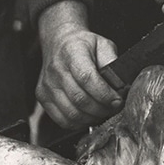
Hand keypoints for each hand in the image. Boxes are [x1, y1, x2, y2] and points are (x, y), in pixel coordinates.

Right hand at [35, 1, 122, 127]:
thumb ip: (112, 62)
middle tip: (113, 108)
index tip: (117, 100)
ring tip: (102, 111)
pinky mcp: (42, 97)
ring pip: (72, 113)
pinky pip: (62, 120)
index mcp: (72, 52)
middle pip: (80, 99)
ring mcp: (47, 84)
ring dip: (92, 118)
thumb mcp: (102, 44)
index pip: (87, 78)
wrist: (58, 41)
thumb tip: (121, 85)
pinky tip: (88, 115)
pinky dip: (79, 123)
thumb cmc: (82, 45)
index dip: (104, 94)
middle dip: (102, 108)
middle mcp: (56, 69)